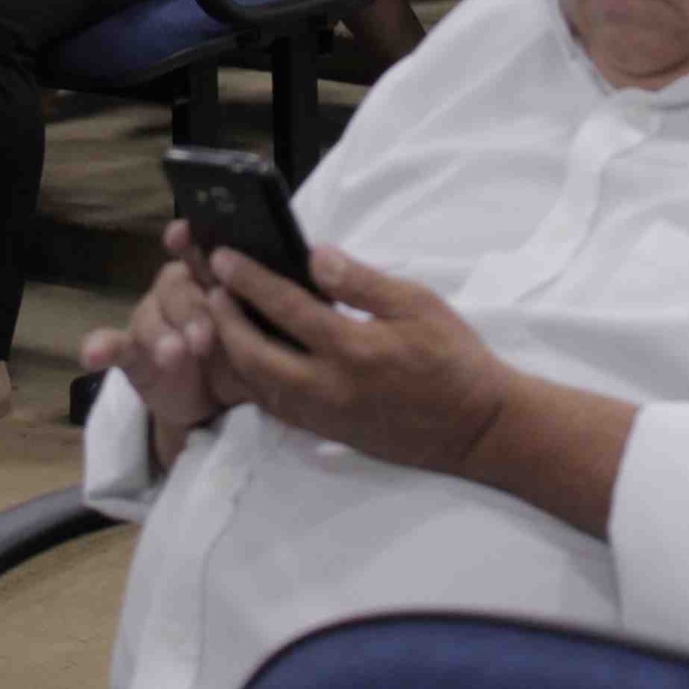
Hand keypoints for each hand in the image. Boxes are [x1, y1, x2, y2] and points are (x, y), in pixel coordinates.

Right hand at [79, 221, 250, 440]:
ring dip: (160, 336)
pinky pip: (114, 344)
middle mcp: (179, 290)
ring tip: (172, 356)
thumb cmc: (246, 357)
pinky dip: (101, 347)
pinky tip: (92, 355)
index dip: (190, 240)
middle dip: (191, 312)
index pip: (203, 251)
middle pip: (177, 287)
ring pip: (150, 317)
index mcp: (214, 277)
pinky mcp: (132, 352)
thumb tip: (294, 293)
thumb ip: (269, 314)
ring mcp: (152, 320)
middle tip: (204, 340)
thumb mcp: (264, 339)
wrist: (218, 405)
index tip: (183, 232)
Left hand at [198, 243, 514, 478]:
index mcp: (353, 350)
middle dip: (225, 318)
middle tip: (212, 287)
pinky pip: (276, 405)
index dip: (249, 279)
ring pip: (258, 384)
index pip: (286, 307)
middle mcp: (329, 388)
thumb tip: (314, 255)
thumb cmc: (453, 358)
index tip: (223, 256)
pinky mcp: (327, 433)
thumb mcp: (418, 305)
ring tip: (223, 316)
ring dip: (233, 349)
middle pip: (253, 354)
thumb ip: (361, 281)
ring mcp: (324, 416)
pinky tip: (252, 355)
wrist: (476, 428)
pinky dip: (255, 378)